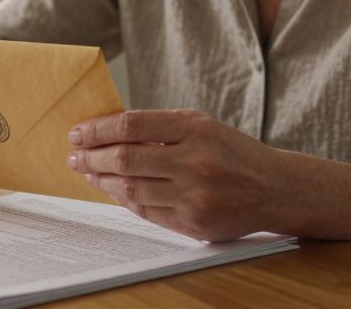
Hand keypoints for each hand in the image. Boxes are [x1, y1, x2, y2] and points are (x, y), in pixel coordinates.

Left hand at [67, 109, 284, 241]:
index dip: (98, 129)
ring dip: (102, 181)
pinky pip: (146, 212)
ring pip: (131, 189)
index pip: (132, 126)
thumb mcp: (200, 126)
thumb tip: (106, 132)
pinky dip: (124, 199)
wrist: (275, 189)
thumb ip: (158, 128)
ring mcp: (195, 196)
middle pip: (125, 159)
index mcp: (195, 129)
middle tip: (75, 155)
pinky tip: (112, 190)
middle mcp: (195, 161)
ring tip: (88, 172)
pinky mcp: (194, 223)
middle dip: (92, 157)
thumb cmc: (232, 152)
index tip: (78, 133)